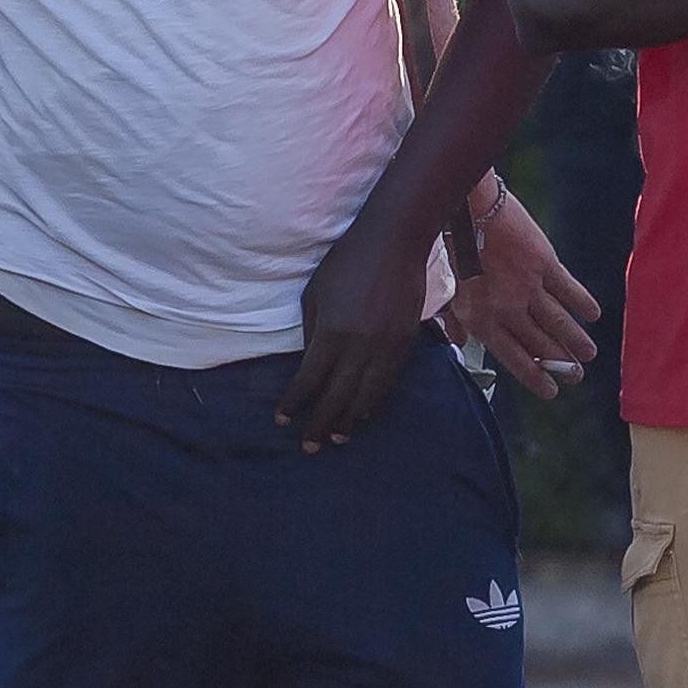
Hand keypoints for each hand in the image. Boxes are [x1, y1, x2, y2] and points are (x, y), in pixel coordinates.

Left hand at [281, 214, 428, 449]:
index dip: (294, 403)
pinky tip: (364, 413)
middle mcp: (361, 345)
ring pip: (367, 396)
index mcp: (332, 331)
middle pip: (338, 397)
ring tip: (337, 437)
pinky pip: (389, 382)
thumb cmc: (346, 262)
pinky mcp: (406, 342)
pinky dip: (375, 401)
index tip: (282, 420)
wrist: (395, 241)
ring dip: (350, 420)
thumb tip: (309, 366)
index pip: (309, 380)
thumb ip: (311, 332)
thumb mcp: (314, 294)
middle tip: (308, 446)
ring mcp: (387, 346)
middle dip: (320, 424)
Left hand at [444, 189, 599, 398]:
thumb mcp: (445, 291)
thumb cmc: (449, 247)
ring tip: (589, 355)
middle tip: (576, 376)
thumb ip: (454, 321)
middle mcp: (508, 310)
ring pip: (560, 324)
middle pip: (542, 346)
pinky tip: (593, 315)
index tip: (551, 391)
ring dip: (576, 342)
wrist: (466, 207)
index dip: (534, 378)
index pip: (514, 359)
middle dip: (562, 365)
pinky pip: (569, 291)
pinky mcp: (545, 264)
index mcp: (481, 320)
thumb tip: (457, 341)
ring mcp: (529, 288)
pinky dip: (583, 304)